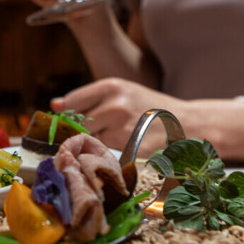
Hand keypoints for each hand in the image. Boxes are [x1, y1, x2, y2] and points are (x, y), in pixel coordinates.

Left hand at [52, 78, 184, 151]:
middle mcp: (115, 105)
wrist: (189, 124)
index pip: (72, 102)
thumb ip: (89, 98)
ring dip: (97, 145)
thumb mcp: (123, 92)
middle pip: (79, 125)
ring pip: (92, 141)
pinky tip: (123, 150)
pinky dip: (110, 156)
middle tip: (96, 134)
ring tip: (116, 140)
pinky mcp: (130, 150)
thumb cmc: (151, 108)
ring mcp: (123, 129)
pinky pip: (108, 155)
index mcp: (111, 86)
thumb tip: (55, 105)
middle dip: (83, 132)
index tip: (69, 121)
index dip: (68, 114)